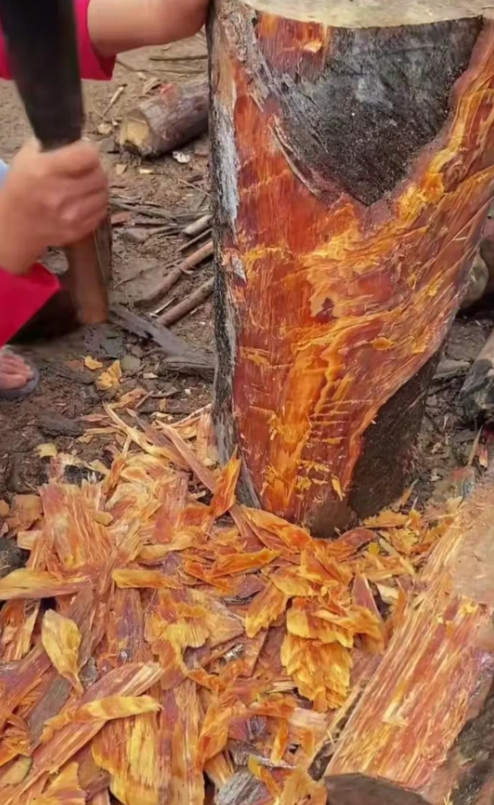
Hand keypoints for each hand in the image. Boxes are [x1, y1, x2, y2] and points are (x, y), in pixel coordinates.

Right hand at [0, 138, 107, 273]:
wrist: (15, 226)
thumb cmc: (21, 188)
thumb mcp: (27, 158)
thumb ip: (52, 145)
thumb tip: (78, 139)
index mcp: (46, 171)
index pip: (88, 155)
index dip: (88, 150)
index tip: (83, 151)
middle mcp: (60, 194)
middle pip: (100, 175)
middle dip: (95, 169)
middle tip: (86, 169)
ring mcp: (71, 216)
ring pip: (103, 194)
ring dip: (98, 187)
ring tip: (86, 185)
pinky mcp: (79, 230)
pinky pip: (101, 211)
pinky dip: (96, 203)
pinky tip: (85, 200)